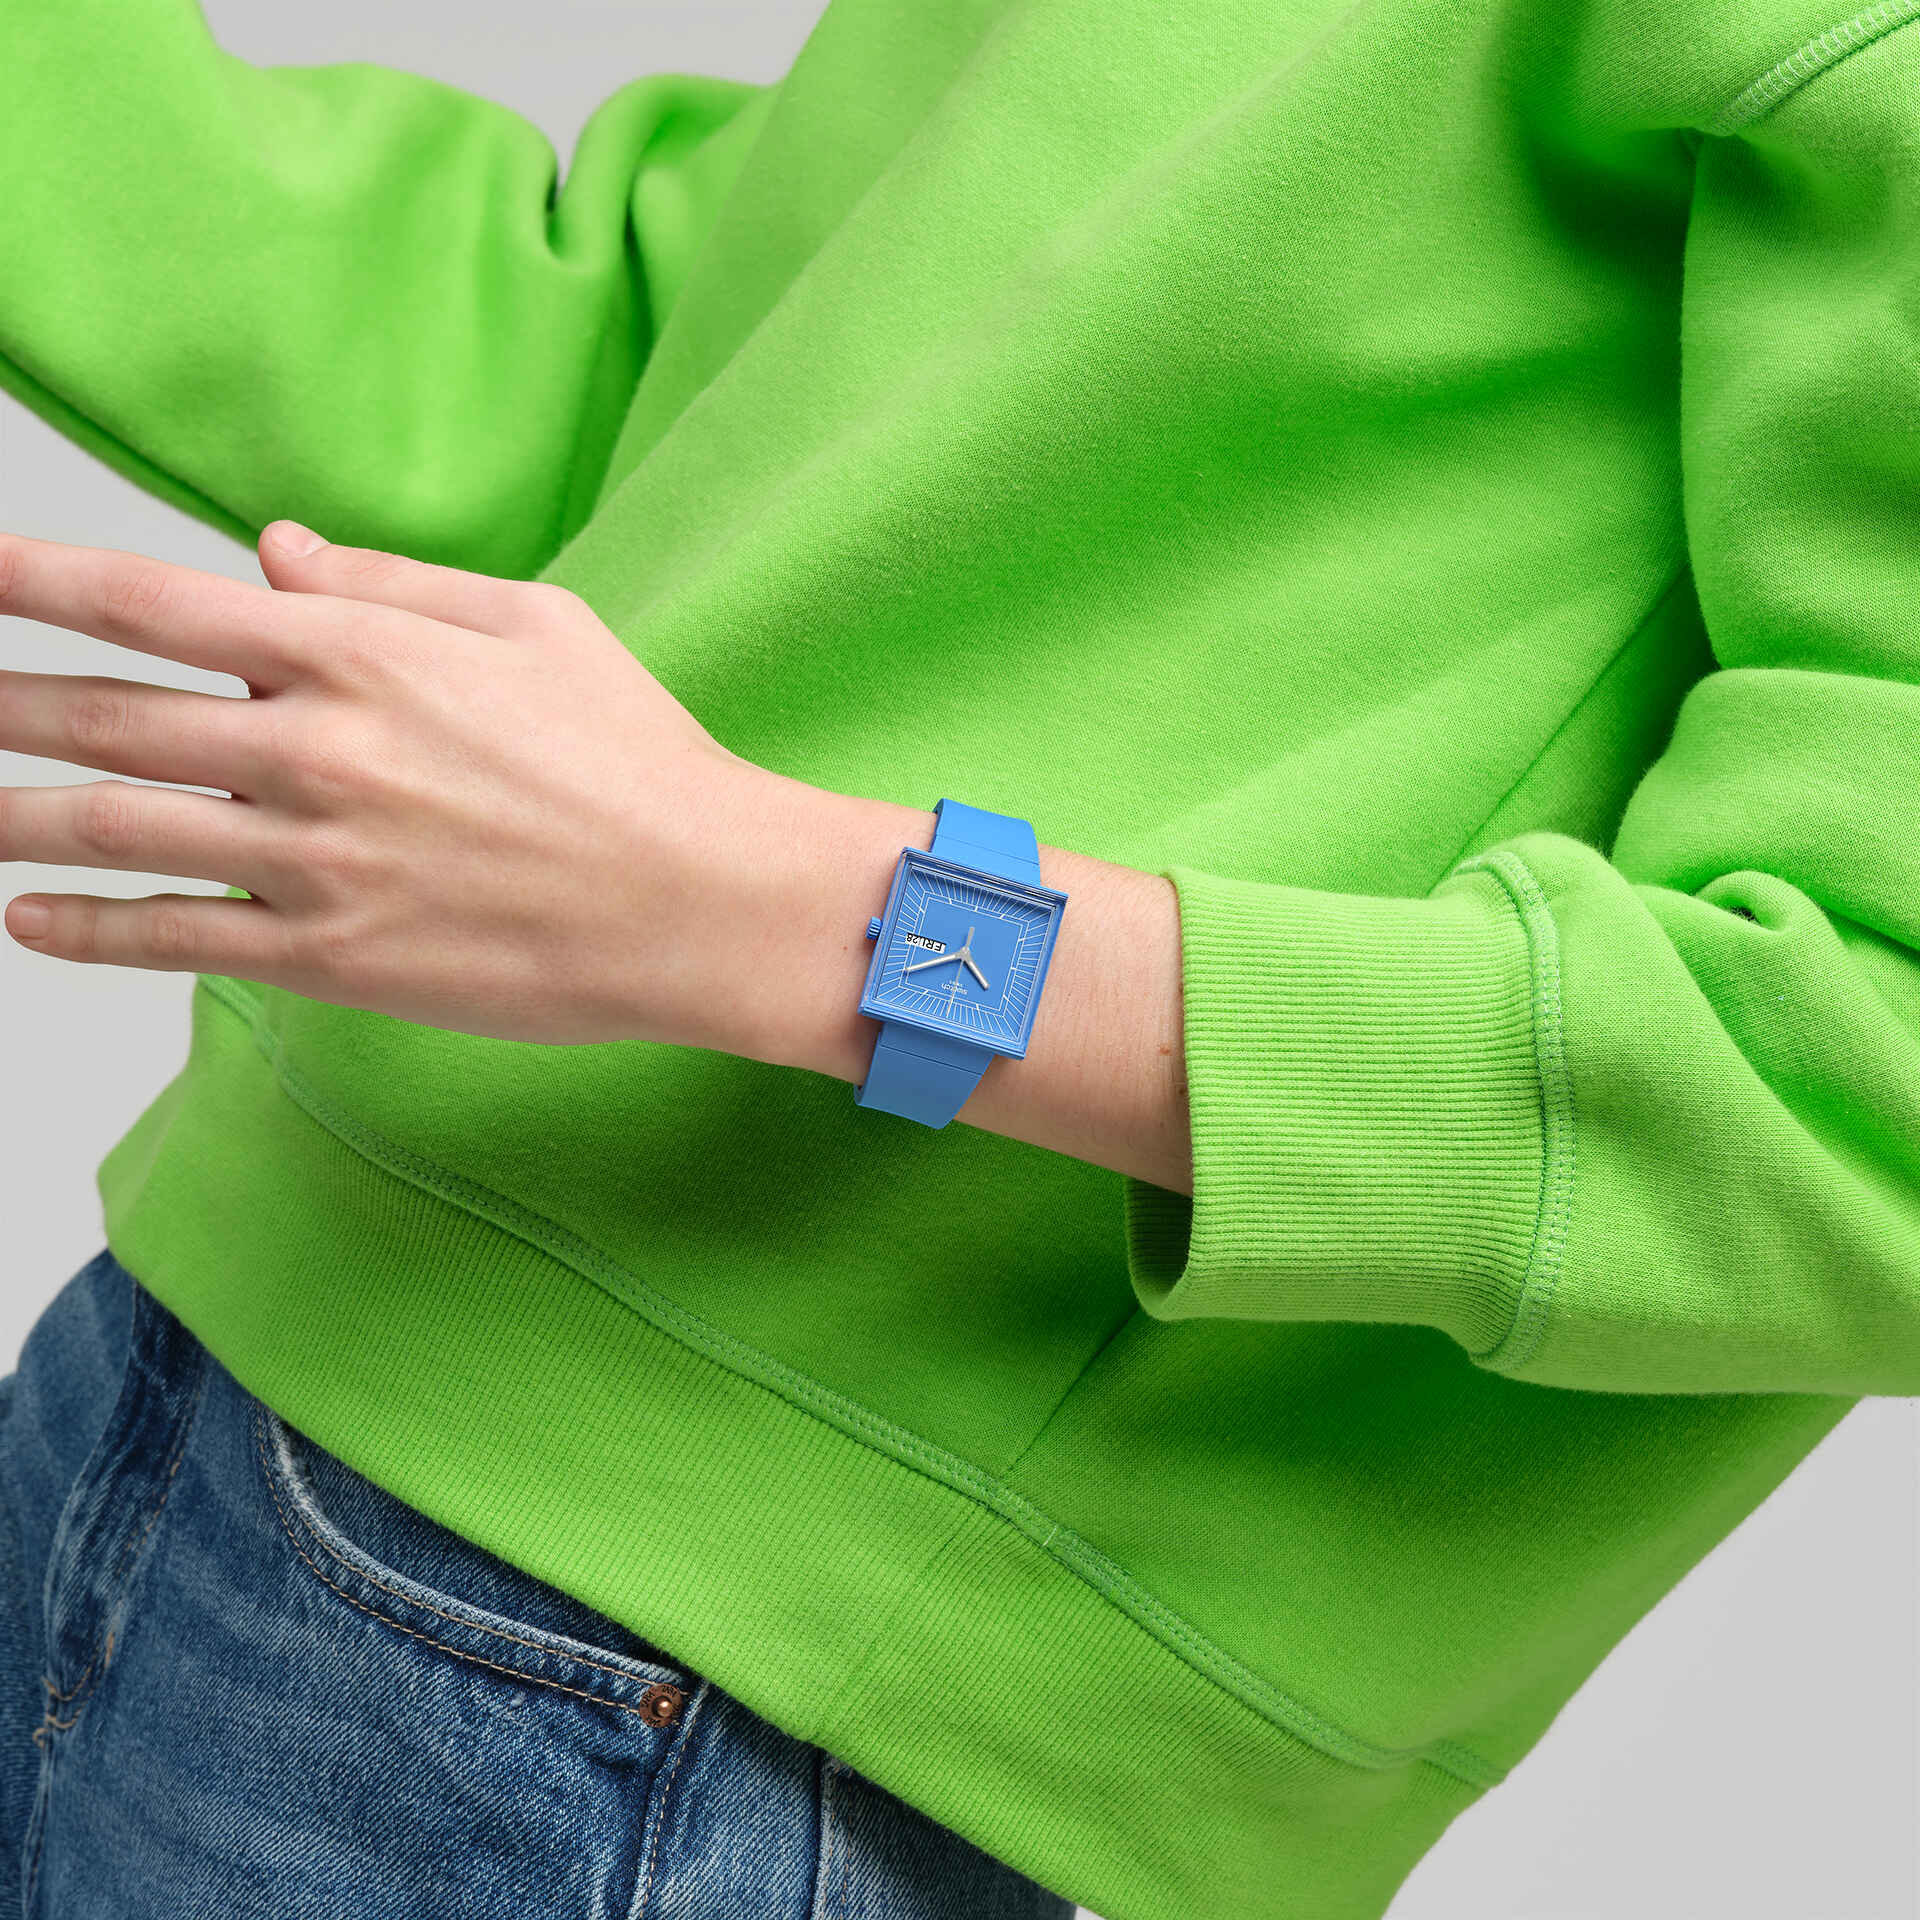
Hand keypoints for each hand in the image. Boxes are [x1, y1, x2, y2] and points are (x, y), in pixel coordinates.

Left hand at [0, 520, 802, 1047]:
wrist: (701, 900)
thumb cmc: (637, 757)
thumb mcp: (539, 623)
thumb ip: (396, 582)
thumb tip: (276, 555)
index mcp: (359, 653)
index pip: (147, 600)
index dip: (31, 581)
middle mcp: (313, 748)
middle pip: (97, 713)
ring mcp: (313, 859)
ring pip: (111, 826)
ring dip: (5, 816)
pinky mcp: (332, 956)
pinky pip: (174, 939)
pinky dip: (84, 932)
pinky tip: (26, 921)